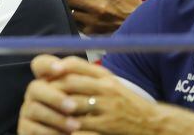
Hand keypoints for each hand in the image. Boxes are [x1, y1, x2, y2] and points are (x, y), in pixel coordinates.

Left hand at [18, 55, 158, 134]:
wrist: (153, 124)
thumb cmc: (126, 104)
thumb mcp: (111, 85)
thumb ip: (90, 76)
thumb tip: (62, 68)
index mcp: (106, 77)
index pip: (77, 65)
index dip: (58, 68)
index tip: (47, 74)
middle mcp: (107, 88)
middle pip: (71, 83)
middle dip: (53, 88)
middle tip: (39, 94)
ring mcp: (107, 107)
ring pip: (73, 103)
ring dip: (57, 107)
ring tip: (45, 110)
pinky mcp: (108, 125)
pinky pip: (81, 124)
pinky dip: (68, 125)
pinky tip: (59, 127)